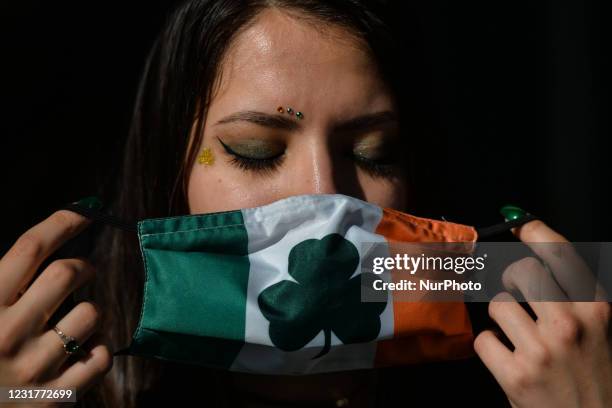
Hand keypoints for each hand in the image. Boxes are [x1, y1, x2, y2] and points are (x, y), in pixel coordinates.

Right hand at [0, 209, 112, 405]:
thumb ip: (7, 278)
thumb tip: (51, 236)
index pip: (29, 248)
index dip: (63, 222)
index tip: (85, 212)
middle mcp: (6, 334)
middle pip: (66, 273)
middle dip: (82, 266)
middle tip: (83, 272)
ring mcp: (33, 369)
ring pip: (91, 313)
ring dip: (90, 312)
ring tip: (73, 322)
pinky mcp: (56, 398)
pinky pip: (102, 357)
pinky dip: (98, 350)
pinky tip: (81, 352)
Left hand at [474, 220, 611, 407]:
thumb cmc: (598, 377)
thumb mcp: (603, 330)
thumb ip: (576, 297)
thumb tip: (539, 260)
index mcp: (598, 310)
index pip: (561, 253)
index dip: (534, 230)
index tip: (519, 223)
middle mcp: (570, 325)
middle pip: (521, 270)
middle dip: (513, 278)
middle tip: (518, 293)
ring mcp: (541, 351)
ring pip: (497, 302)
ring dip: (501, 315)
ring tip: (517, 333)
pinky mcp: (516, 376)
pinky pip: (483, 339)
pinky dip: (491, 346)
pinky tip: (508, 356)